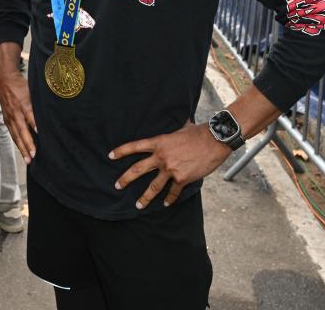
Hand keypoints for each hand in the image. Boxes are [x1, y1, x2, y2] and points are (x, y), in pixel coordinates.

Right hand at [0, 66, 36, 163]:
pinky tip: (21, 149)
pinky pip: (12, 132)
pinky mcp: (6, 118)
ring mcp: (9, 116)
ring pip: (16, 135)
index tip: (40, 135)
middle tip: (33, 156)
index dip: (35, 126)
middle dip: (28, 144)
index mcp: (23, 103)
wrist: (4, 78)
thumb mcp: (31, 90)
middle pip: (22, 130)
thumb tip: (47, 115)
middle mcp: (15, 112)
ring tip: (27, 159)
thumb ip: (37, 103)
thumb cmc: (20, 85)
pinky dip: (17, 141)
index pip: (30, 117)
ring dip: (22, 147)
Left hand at [110, 122, 230, 208]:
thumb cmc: (198, 132)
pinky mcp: (182, 178)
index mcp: (159, 142)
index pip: (135, 146)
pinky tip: (165, 204)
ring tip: (138, 205)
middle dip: (126, 179)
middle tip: (117, 186)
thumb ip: (173, 129)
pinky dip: (170, 198)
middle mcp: (162, 156)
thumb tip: (176, 120)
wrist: (214, 141)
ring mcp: (171, 169)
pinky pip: (173, 191)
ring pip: (154, 186)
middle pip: (138, 169)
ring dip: (145, 197)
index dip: (121, 151)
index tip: (110, 156)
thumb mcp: (180, 127)